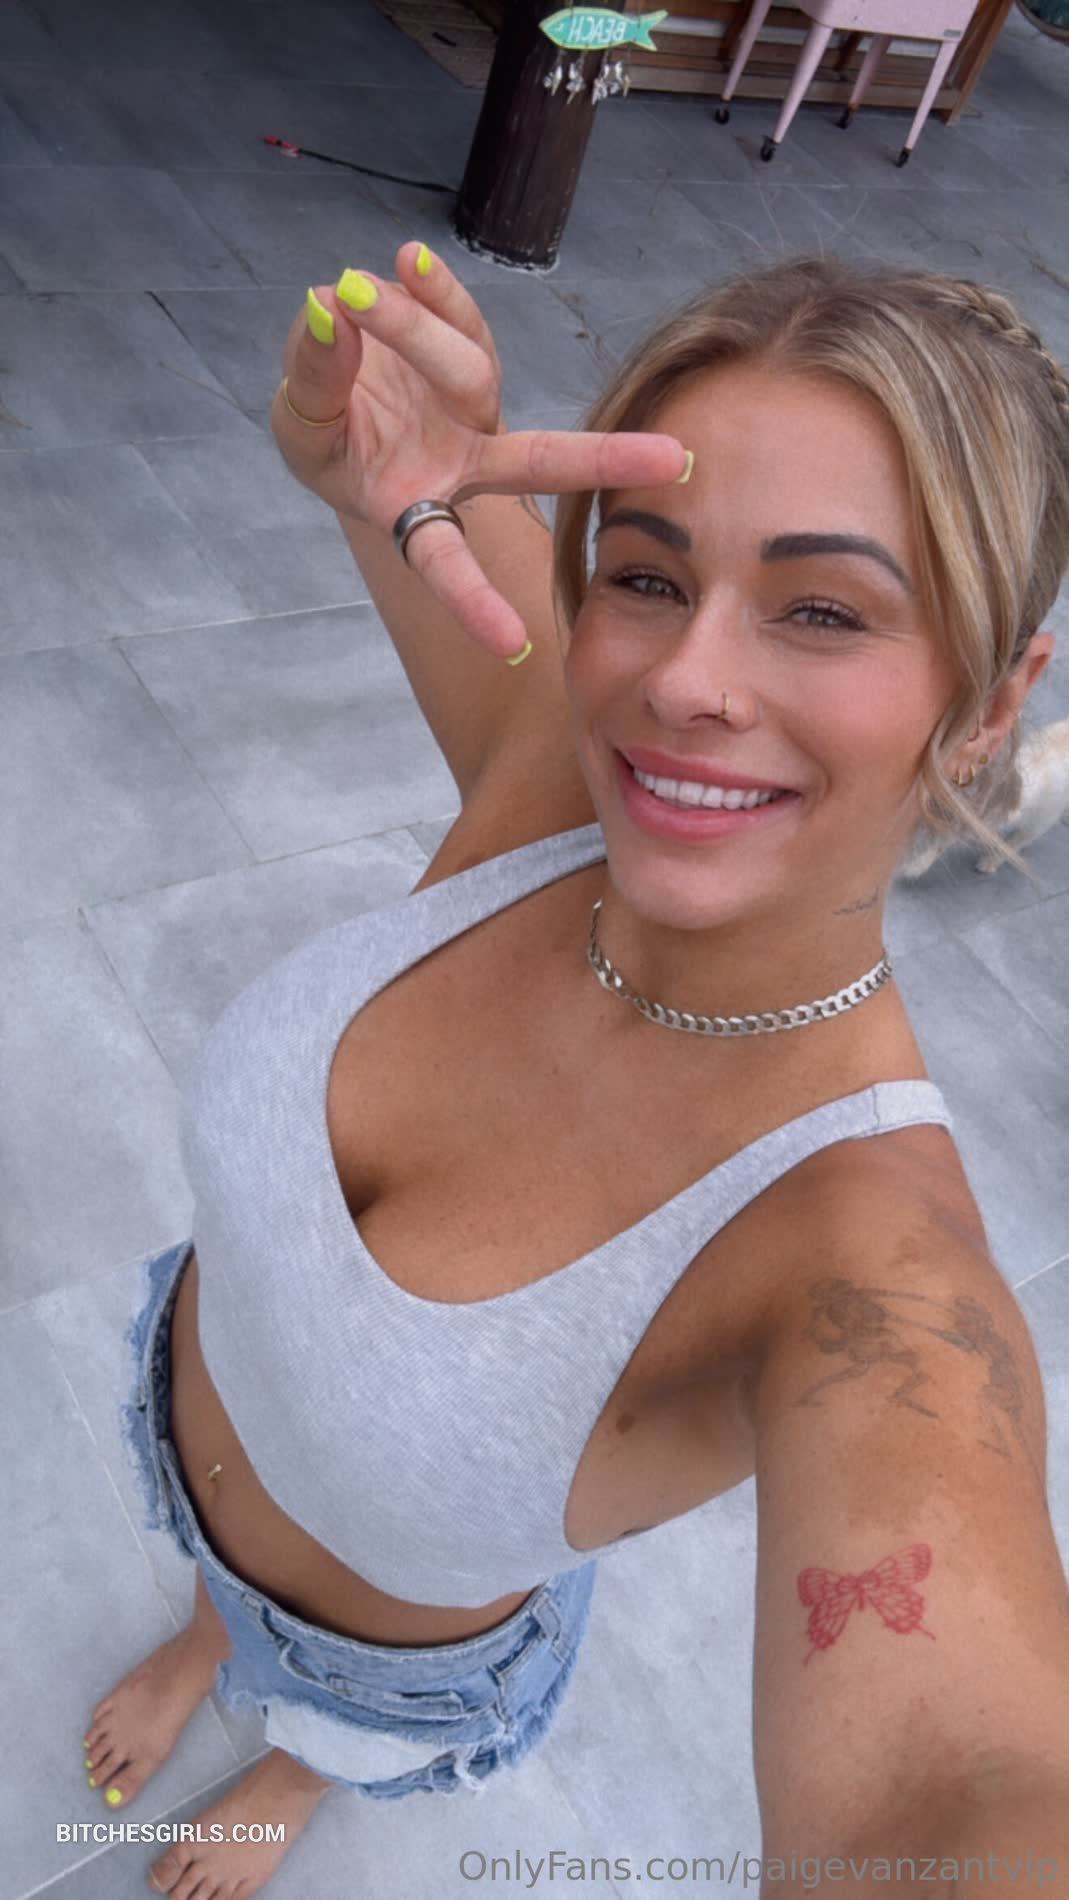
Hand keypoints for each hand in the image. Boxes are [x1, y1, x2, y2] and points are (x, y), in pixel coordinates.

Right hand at [271, 241, 688, 658]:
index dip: (473, 602)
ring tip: (345, 297)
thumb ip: (312, 377)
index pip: (446, 562)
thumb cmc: (321, 431)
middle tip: (674, 462)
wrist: (330, 379)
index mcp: (416, 507)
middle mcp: (463, 464)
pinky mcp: (470, 349)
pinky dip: (436, 289)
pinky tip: (407, 261)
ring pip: (467, 366)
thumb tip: (329, 314)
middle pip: (537, 465)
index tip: (514, 647)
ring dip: (406, 327)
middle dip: (605, 461)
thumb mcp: (298, 419)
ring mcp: (475, 408)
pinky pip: (463, 315)